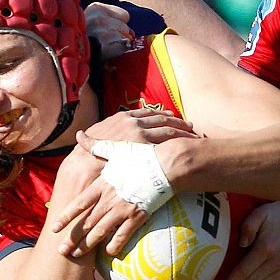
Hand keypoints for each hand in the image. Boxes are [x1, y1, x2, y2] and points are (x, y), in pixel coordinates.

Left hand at [47, 143, 149, 258]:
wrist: (166, 165)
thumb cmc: (142, 156)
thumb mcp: (116, 149)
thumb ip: (96, 146)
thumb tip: (79, 136)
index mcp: (102, 185)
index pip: (79, 204)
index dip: (66, 217)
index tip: (54, 228)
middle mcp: (109, 199)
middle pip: (86, 222)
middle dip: (73, 238)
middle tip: (62, 251)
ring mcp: (123, 209)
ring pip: (101, 231)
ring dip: (88, 245)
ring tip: (77, 256)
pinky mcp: (138, 215)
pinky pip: (123, 234)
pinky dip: (115, 244)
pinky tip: (108, 253)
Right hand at [78, 108, 195, 144]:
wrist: (85, 166)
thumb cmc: (88, 154)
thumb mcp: (96, 137)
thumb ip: (107, 131)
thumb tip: (107, 130)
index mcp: (123, 118)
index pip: (147, 112)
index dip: (161, 114)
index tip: (171, 115)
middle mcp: (135, 123)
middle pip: (163, 120)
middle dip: (178, 122)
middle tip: (189, 125)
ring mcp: (142, 136)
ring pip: (169, 132)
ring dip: (183, 133)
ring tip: (194, 136)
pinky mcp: (146, 151)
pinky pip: (168, 146)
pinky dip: (180, 145)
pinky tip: (188, 148)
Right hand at [85, 2, 135, 55]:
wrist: (67, 56)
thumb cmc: (80, 38)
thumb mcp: (89, 21)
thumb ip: (107, 19)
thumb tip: (131, 32)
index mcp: (96, 7)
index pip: (125, 15)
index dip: (118, 24)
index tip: (107, 30)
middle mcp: (100, 17)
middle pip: (126, 26)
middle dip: (119, 34)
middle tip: (103, 41)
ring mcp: (104, 30)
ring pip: (126, 37)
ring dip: (119, 43)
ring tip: (103, 46)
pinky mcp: (107, 44)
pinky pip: (124, 47)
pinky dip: (118, 51)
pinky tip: (106, 52)